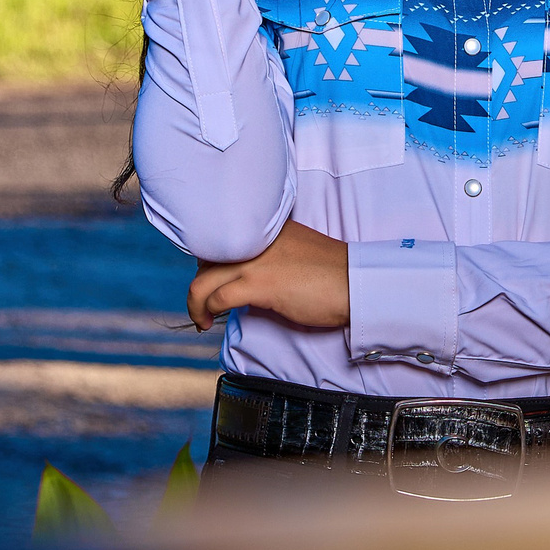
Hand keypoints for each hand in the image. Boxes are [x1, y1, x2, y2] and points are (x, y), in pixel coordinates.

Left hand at [188, 219, 349, 331]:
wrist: (354, 282)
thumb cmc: (332, 271)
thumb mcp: (296, 248)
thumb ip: (270, 253)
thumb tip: (249, 273)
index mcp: (266, 227)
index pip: (222, 237)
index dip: (210, 260)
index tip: (210, 279)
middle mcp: (256, 239)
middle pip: (207, 257)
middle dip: (200, 282)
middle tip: (203, 301)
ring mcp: (256, 262)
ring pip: (204, 280)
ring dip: (195, 302)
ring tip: (201, 317)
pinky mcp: (260, 285)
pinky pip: (218, 298)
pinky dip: (207, 311)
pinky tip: (209, 321)